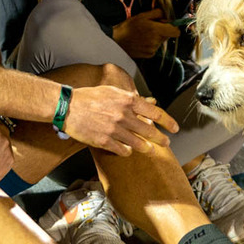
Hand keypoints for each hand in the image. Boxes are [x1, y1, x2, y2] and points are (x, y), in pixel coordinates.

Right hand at [64, 72, 178, 155]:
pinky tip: (128, 151)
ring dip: (146, 148)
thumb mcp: (113, 92)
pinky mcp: (105, 141)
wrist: (69, 107)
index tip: (175, 128)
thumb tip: (149, 102)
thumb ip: (131, 98)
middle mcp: (124, 115)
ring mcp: (114, 129)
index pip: (155, 112)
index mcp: (128, 100)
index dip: (168, 122)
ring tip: (150, 150)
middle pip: (150, 130)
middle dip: (161, 139)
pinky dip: (127, 151)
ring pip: (138, 143)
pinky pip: (123, 150)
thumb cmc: (90, 97)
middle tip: (166, 143)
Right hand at [112, 9, 181, 58]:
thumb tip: (166, 15)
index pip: (176, 32)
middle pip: (168, 35)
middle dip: (162, 30)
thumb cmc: (128, 27)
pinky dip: (151, 44)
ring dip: (156, 37)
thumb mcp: (143, 15)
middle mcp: (156, 41)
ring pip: (161, 41)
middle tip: (151, 27)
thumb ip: (158, 13)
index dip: (173, 27)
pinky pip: (155, 48)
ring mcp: (153, 49)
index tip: (167, 24)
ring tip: (144, 34)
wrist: (117, 40)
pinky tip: (142, 41)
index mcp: (156, 30)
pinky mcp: (149, 55)